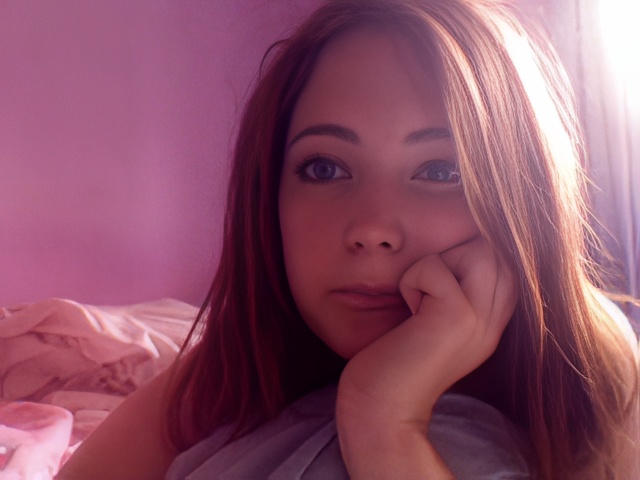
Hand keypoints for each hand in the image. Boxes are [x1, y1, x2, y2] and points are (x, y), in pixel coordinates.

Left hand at [336, 237, 516, 477]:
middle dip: (454, 254)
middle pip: (495, 250)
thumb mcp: (437, 325)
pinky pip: (435, 266)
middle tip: (427, 291)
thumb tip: (458, 249)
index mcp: (492, 324)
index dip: (469, 256)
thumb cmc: (395, 361)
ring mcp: (481, 320)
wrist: (381, 408)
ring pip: (475, 250)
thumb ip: (458, 293)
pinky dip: (412, 279)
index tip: (435, 283)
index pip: (506, 262)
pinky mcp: (457, 317)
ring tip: (419, 298)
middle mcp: (495, 323)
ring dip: (437, 263)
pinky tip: (408, 310)